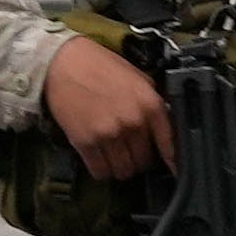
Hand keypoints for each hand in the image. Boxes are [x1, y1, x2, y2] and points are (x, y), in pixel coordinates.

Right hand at [41, 31, 174, 176]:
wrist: (62, 63)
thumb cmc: (100, 66)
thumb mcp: (138, 78)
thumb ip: (152, 102)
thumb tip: (164, 125)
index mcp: (150, 105)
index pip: (170, 146)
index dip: (172, 163)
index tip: (173, 171)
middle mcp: (133, 123)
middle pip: (144, 162)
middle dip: (139, 160)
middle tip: (131, 152)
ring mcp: (108, 135)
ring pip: (123, 170)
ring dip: (121, 167)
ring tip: (115, 157)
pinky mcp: (85, 143)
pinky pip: (100, 171)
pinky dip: (102, 170)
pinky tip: (100, 160)